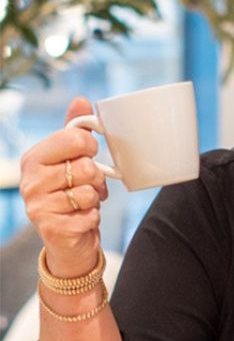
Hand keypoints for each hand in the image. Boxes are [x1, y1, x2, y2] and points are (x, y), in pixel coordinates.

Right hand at [18, 97, 109, 277]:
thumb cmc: (71, 194)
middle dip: (96, 178)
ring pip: (89, 192)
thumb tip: (81, 100)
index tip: (88, 156)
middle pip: (86, 167)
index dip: (90, 148)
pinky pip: (91, 214)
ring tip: (84, 203)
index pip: (74, 139)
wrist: (69, 240)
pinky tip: (82, 219)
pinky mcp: (52, 228)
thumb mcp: (71, 159)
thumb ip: (75, 130)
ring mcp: (38, 206)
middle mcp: (30, 181)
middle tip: (88, 186)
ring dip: (95, 199)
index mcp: (34, 158)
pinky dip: (94, 217)